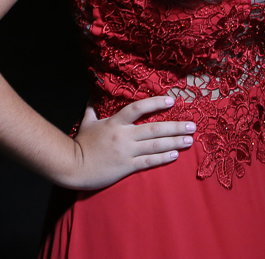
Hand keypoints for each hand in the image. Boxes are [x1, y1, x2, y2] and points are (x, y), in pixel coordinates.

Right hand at [62, 96, 195, 189]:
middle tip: (192, 125)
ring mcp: (126, 152)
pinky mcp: (126, 167)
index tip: (172, 100)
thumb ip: (92, 110)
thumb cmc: (79, 144)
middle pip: (154, 128)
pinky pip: (148, 162)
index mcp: (115, 123)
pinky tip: (174, 155)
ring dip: (174, 142)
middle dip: (175, 126)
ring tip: (189, 140)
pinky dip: (162, 158)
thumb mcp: (86, 123)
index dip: (156, 103)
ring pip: (155, 145)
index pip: (138, 108)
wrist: (72, 166)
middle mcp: (124, 136)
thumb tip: (92, 97)